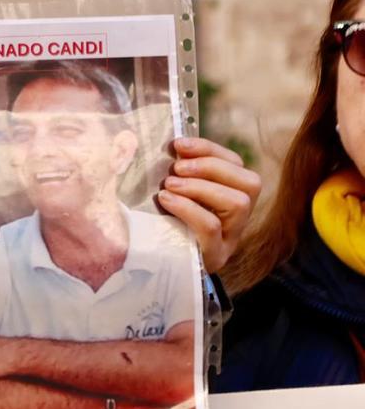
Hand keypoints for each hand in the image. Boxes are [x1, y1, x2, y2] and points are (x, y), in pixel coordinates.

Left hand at [159, 137, 260, 271]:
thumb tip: (173, 146)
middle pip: (249, 182)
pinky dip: (188, 208)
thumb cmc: (165, 221)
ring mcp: (231, 238)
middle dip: (210, 167)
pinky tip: (166, 201)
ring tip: (170, 185)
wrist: (159, 264)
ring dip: (201, 187)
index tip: (179, 144)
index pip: (236, 164)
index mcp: (232, 194)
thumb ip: (181, 172)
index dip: (209, 149)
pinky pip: (212, 227)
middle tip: (176, 168)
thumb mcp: (175, 192)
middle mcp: (240, 216)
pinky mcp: (217, 255)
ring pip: (237, 203)